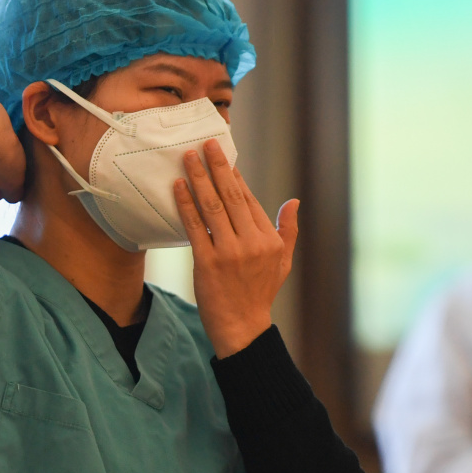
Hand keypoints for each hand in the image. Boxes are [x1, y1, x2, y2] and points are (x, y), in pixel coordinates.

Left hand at [174, 139, 298, 358]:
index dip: (234, 176)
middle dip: (217, 166)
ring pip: (212, 207)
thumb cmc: (259, 293)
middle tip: (206, 144)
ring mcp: (229, 252)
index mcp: (269, 239)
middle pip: (231, 196)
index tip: (223, 156)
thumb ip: (289, 231)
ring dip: (198, 178)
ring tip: (187, 157)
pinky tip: (177, 187)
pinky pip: (194, 227)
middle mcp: (252, 242)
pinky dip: (185, 204)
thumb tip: (294, 202)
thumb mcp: (283, 263)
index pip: (249, 199)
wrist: (242, 327)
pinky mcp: (208, 262)